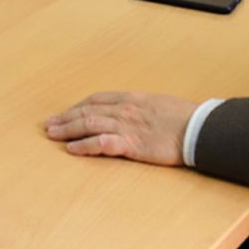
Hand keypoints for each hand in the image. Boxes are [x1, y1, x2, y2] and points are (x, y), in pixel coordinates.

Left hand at [43, 92, 197, 164]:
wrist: (198, 128)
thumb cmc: (184, 117)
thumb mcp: (158, 105)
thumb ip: (141, 108)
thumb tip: (133, 113)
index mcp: (131, 98)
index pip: (96, 100)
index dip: (78, 106)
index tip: (65, 113)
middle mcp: (125, 110)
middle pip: (87, 111)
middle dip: (66, 118)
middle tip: (49, 125)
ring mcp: (127, 126)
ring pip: (89, 124)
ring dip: (68, 130)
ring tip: (53, 135)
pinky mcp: (131, 144)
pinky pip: (102, 143)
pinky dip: (85, 146)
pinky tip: (72, 149)